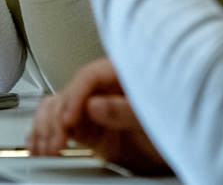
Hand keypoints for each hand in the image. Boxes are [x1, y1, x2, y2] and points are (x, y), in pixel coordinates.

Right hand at [26, 57, 168, 174]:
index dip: (75, 96)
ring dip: (46, 128)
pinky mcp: (91, 129)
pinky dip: (45, 134)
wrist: (185, 148)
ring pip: (59, 108)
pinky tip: (37, 145)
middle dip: (57, 117)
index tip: (68, 120)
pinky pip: (60, 126)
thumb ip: (126, 110)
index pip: (89, 76)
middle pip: (69, 93)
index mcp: (123, 74)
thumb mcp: (156, 116)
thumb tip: (95, 105)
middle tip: (57, 141)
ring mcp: (95, 109)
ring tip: (45, 147)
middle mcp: (105, 89)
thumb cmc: (179, 122)